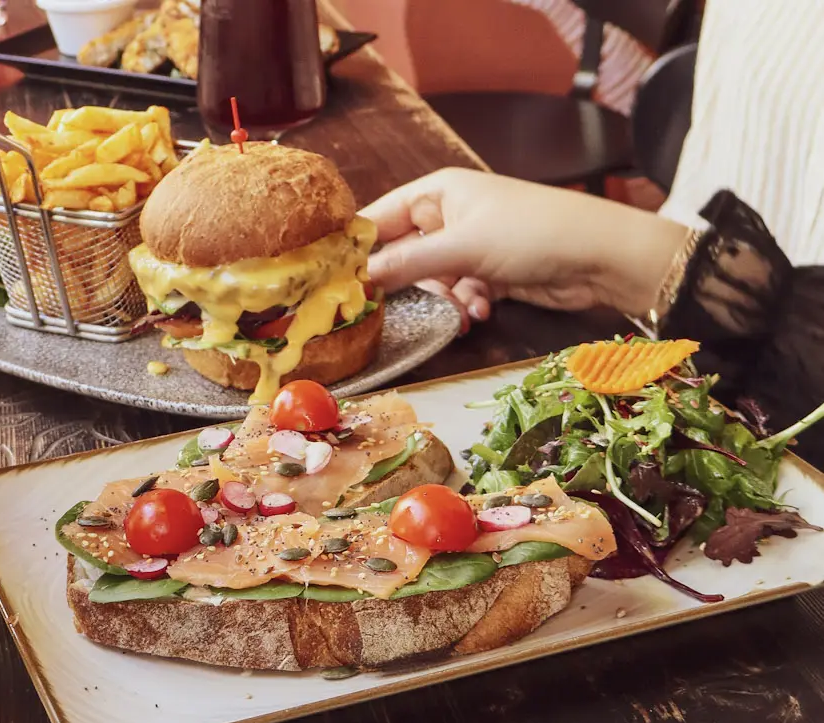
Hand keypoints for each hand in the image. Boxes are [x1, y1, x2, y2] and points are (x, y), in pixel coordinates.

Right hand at [362, 169, 690, 326]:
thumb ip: (407, 264)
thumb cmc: (532, 234)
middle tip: (394, 307)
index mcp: (438, 192)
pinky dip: (466, 305)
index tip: (337, 281)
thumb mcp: (463, 248)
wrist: (603, 257)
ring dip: (443, 299)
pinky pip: (459, 291)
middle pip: (403, 252)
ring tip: (464, 310)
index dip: (359, 247)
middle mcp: (450, 214)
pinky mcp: (491, 271)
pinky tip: (482, 312)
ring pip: (432, 279)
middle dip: (407, 282)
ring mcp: (471, 244)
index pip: (380, 216)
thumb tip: (359, 277)